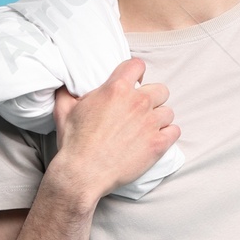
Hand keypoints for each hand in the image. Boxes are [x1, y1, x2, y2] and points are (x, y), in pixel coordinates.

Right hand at [49, 56, 179, 203]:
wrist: (83, 173)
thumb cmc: (74, 142)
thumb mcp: (64, 110)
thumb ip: (67, 92)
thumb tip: (66, 85)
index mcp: (117, 89)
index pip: (138, 65)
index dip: (137, 73)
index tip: (135, 82)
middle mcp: (137, 102)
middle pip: (160, 89)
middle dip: (152, 98)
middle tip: (140, 110)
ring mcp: (150, 123)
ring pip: (168, 112)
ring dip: (159, 118)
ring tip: (147, 128)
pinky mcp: (158, 144)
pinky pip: (175, 131)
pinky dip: (168, 135)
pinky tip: (156, 139)